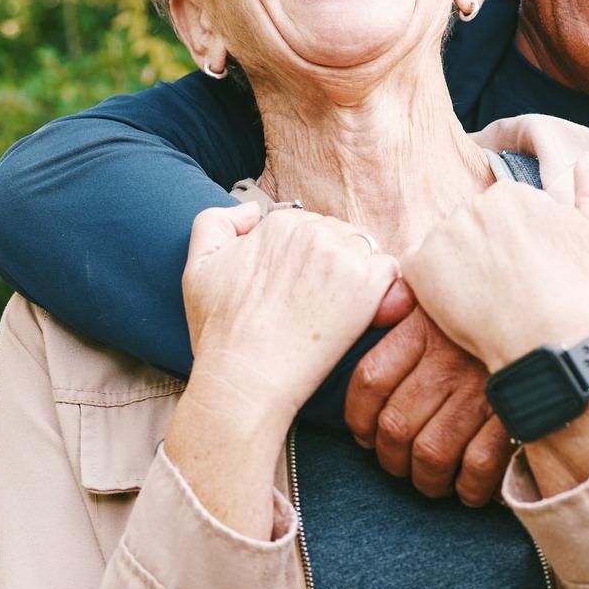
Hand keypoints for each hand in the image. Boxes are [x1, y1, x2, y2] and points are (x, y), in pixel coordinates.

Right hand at [182, 202, 398, 427]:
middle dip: (332, 263)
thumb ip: (216, 222)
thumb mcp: (197, 267)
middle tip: (316, 303)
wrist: (245, 377)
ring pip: (365, 250)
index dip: (304, 258)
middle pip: (339, 234)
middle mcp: (312, 231)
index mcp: (278, 223)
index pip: (307, 225)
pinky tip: (364, 315)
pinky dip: (384, 291)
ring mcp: (342, 256)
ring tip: (337, 310)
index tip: (296, 289)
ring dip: (358, 275)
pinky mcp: (367, 285)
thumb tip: (252, 210)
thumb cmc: (221, 332)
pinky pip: (391, 272)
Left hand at [345, 308, 513, 503]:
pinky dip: (469, 486)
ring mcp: (483, 390)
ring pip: (431, 453)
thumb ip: (405, 304)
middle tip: (399, 465)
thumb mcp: (445, 294)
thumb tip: (382, 317)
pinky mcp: (516, 416)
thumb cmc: (494, 308)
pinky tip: (468, 488)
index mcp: (425, 327)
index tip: (364, 434)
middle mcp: (450, 360)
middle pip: (395, 426)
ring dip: (426, 479)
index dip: (359, 417)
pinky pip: (479, 466)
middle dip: (391, 458)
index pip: (371, 380)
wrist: (557, 314)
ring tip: (431, 481)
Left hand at [401, 158, 588, 370]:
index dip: (513, 246)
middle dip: (483, 254)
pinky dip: (429, 287)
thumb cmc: (579, 288)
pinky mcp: (419, 267)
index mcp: (509, 194)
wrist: (550, 336)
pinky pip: (414, 270)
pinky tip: (458, 305)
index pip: (500, 215)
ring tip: (485, 300)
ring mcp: (442, 235)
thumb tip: (585, 162)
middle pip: (469, 229)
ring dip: (457, 269)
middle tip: (505, 289)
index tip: (525, 270)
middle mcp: (471, 206)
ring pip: (443, 249)